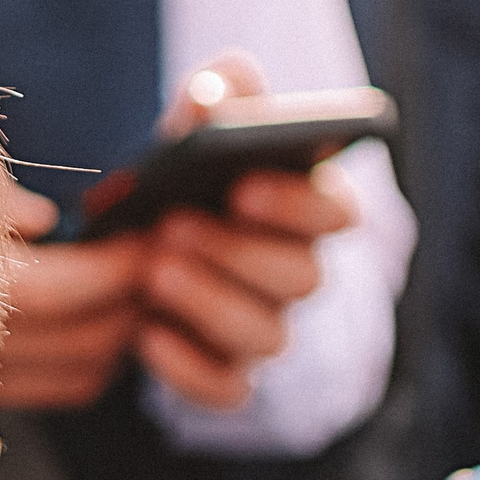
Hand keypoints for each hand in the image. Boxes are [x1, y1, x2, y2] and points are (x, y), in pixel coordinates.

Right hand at [0, 185, 149, 410]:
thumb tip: (48, 223)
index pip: (60, 292)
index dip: (116, 263)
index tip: (147, 232)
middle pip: (87, 341)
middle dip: (136, 295)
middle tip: (158, 252)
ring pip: (86, 372)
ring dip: (123, 327)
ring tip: (136, 281)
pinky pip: (68, 387)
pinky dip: (99, 353)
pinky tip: (100, 313)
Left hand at [135, 54, 358, 410]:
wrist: (140, 241)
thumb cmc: (188, 175)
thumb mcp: (197, 128)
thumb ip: (215, 99)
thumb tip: (214, 89)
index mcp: (309, 211)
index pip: (339, 214)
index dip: (297, 204)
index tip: (242, 185)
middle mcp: (298, 275)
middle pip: (301, 279)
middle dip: (237, 253)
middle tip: (173, 226)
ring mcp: (264, 328)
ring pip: (267, 337)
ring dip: (209, 303)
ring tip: (153, 270)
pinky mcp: (224, 373)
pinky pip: (225, 390)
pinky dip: (188, 369)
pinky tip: (146, 335)